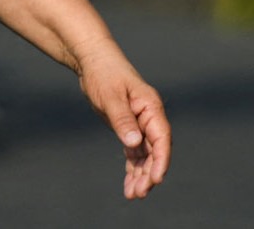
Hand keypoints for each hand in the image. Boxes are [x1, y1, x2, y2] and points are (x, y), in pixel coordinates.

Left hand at [75, 39, 170, 198]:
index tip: (156, 179)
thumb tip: (135, 144)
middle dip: (149, 173)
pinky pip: (134, 151)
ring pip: (145, 154)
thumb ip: (122, 119)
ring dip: (141, 174)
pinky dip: (132, 167)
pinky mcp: (128, 126)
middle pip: (155, 150)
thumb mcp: (110, 96)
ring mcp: (140, 123)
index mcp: (151, 107)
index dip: (161, 160)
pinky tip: (129, 184)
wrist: (91, 59)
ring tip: (133, 195)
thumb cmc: (102, 73)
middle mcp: (149, 117)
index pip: (162, 138)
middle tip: (139, 193)